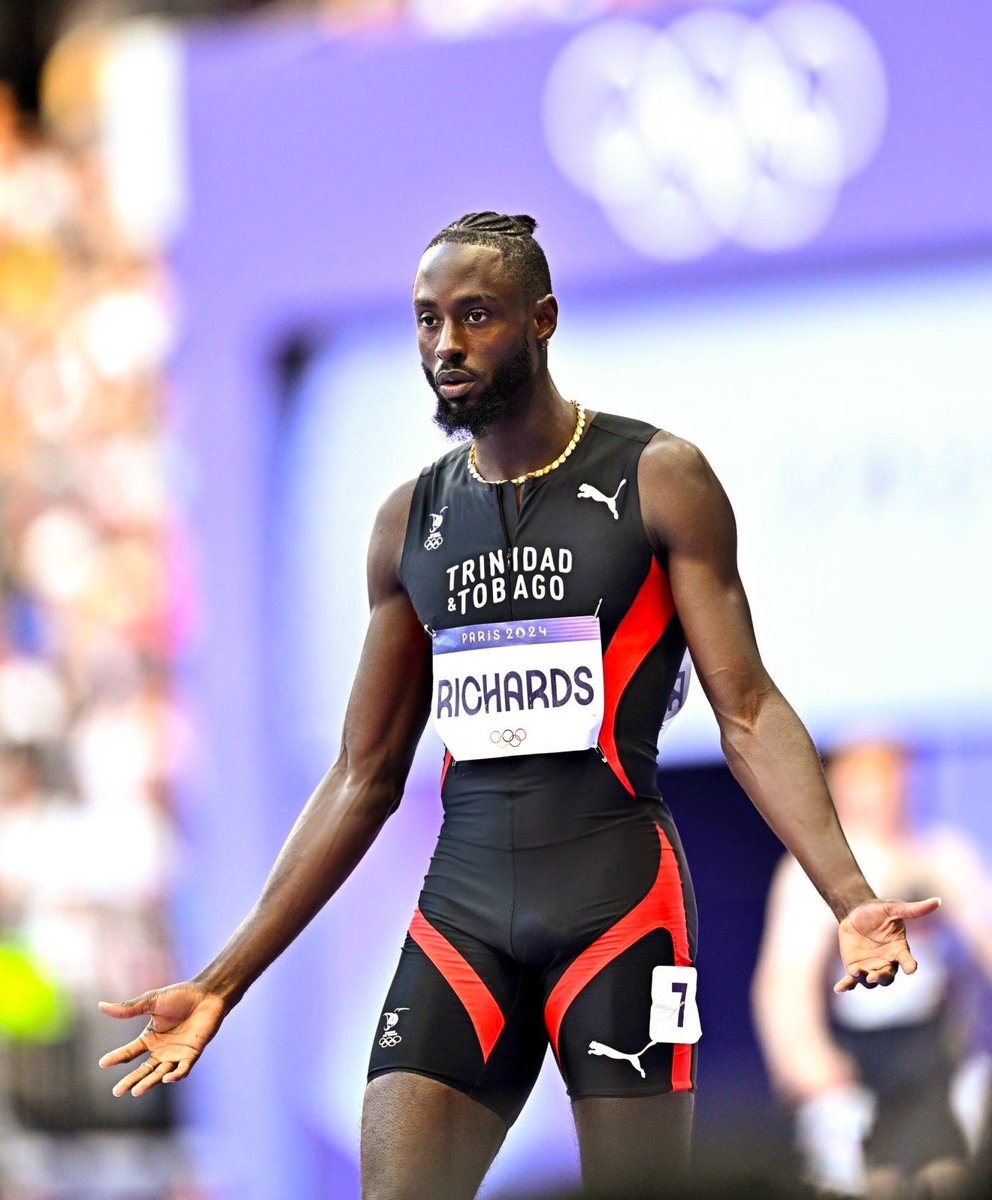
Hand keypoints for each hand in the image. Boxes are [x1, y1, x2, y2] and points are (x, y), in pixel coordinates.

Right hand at [98, 982, 226, 1096]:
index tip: (102, 1063)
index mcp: (150, 1038)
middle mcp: (162, 1049)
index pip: (130, 1052)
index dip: (117, 1057)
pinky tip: (165, 1078)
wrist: (207, 993)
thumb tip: (101, 1005)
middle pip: (143, 1070)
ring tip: (135, 1091)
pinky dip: (175, 1075)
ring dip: (148, 1082)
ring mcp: (177, 1053)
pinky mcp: (192, 1054)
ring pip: (160, 1073)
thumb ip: (128, 1008)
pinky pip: (182, 1069)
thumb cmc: (180, 995)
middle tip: (116, 1092)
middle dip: (130, 1081)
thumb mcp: (151, 1001)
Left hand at [833, 897, 940, 992]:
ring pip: (870, 981)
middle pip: (887, 977)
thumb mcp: (893, 908)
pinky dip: (846, 985)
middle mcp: (887, 962)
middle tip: (874, 976)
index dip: (910, 965)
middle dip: (881, 977)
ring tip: (856, 973)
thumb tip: (937, 901)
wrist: (855, 912)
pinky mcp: (855, 968)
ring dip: (864, 980)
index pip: (908, 961)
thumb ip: (913, 909)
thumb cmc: (878, 910)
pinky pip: (852, 980)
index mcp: (899, 950)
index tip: (911, 969)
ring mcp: (871, 967)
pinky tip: (839, 989)